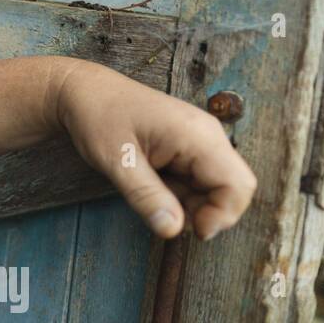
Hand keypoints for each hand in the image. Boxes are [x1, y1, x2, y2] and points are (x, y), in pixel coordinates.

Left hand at [54, 60, 257, 239]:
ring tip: (148, 190)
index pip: (238, 185)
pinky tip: (150, 183)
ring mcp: (199, 141)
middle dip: (205, 212)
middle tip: (162, 213)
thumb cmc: (98, 118)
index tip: (190, 231)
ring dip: (188, 204)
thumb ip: (146, 196)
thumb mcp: (116, 161)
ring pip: (214, 188)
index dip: (222, 216)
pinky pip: (197, 180)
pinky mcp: (188, 148)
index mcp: (198, 135)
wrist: (85, 92)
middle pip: (231, 189)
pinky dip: (179, 193)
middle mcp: (207, 136)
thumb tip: (173, 230)